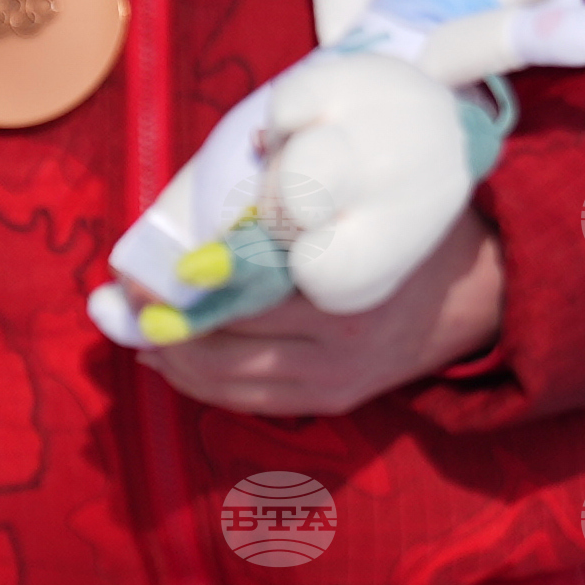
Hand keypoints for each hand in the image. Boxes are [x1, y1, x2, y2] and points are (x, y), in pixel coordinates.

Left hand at [131, 209, 505, 416]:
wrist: (476, 290)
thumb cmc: (406, 227)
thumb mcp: (355, 198)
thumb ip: (289, 196)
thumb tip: (208, 181)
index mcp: (340, 286)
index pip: (235, 294)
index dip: (173, 287)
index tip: (127, 271)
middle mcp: (335, 344)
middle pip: (219, 345)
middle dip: (154, 326)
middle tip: (108, 304)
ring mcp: (333, 381)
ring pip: (226, 382)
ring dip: (168, 357)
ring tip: (126, 329)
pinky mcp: (332, 403)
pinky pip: (249, 400)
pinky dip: (200, 381)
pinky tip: (167, 358)